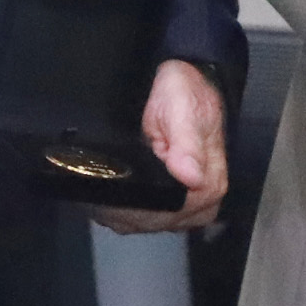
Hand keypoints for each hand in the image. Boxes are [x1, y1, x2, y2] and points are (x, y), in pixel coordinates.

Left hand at [82, 59, 227, 234]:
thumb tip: (191, 177)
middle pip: (157, 222)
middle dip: (124, 212)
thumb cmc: (185, 94)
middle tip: (95, 196)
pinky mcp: (178, 201)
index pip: (170, 214)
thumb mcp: (183, 111)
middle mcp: (204, 198)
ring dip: (122, 214)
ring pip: (149, 224)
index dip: (138, 210)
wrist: (188, 81)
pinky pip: (148, 218)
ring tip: (98, 196)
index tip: (110, 200)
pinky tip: (110, 201)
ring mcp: (191, 202)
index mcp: (209, 182)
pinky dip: (126, 213)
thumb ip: (187, 145)